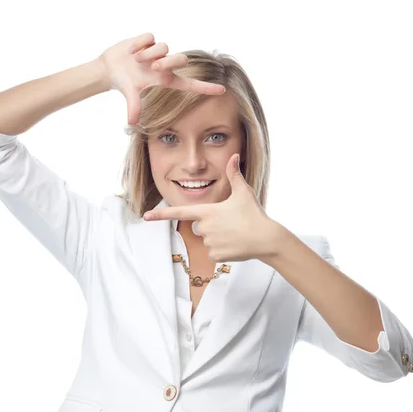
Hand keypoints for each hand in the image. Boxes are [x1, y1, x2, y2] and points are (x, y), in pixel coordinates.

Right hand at [98, 32, 225, 125]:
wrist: (110, 67)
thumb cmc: (124, 82)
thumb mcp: (129, 94)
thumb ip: (133, 106)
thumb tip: (131, 122)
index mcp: (165, 79)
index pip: (190, 85)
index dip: (206, 87)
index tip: (223, 90)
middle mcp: (164, 65)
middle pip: (181, 59)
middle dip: (167, 62)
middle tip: (152, 67)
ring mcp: (157, 52)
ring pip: (163, 47)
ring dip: (148, 54)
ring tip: (135, 60)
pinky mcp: (148, 40)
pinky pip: (149, 37)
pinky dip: (138, 44)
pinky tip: (130, 51)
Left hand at [142, 154, 284, 262]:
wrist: (266, 238)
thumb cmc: (254, 214)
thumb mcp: (243, 192)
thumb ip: (235, 174)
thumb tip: (234, 156)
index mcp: (208, 211)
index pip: (180, 212)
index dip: (161, 214)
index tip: (146, 216)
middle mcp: (205, 227)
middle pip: (198, 227)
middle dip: (210, 226)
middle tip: (229, 224)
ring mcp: (210, 243)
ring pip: (207, 241)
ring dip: (217, 238)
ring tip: (234, 234)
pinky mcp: (216, 256)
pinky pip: (213, 253)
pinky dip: (223, 251)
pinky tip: (235, 245)